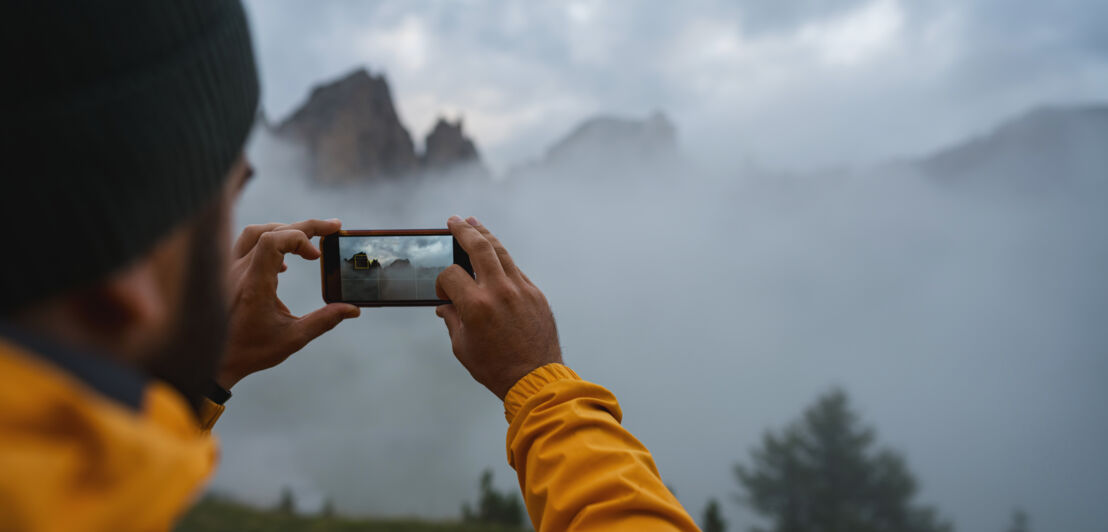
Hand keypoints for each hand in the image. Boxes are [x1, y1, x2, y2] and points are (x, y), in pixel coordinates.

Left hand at [218, 219, 359, 388]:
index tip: (317, 257)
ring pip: (255, 232)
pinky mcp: (227, 274)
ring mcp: (229, 270)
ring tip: (307, 241)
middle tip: (332, 227)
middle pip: (271, 231)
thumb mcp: (293, 338)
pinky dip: (269, 243)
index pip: (273, 240)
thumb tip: (352, 309)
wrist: (214, 361)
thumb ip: (324, 321)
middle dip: (305, 227)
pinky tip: (284, 264)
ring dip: (284, 231)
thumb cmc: (251, 351)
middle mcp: (238, 271)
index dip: (300, 239)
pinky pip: (246, 245)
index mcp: (254, 284)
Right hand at [435, 216, 562, 399]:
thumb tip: (445, 306)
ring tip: (474, 224)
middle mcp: (500, 291)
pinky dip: (502, 260)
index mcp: (477, 306)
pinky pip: (515, 269)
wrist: (535, 378)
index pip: (451, 275)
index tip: (443, 294)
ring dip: (485, 235)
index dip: (442, 283)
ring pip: (501, 252)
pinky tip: (494, 257)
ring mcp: (521, 290)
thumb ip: (452, 320)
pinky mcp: (536, 294)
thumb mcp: (463, 347)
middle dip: (464, 231)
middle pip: (479, 247)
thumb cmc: (496, 368)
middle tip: (454, 221)